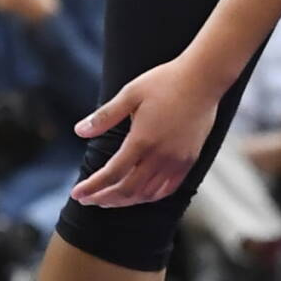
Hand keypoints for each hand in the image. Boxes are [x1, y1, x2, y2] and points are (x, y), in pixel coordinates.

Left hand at [73, 56, 226, 206]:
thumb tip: (79, 131)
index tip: (78, 194)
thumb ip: (105, 116)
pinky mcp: (189, 161)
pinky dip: (150, 197)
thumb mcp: (130, 93)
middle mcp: (160, 156)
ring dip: (125, 201)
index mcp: (142, 140)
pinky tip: (139, 195)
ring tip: (109, 199)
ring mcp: (177, 161)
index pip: (112, 174)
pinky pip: (168, 189)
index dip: (92, 187)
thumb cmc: (165, 82)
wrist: (203, 79)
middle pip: (128, 190)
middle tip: (89, 200)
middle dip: (105, 198)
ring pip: (147, 194)